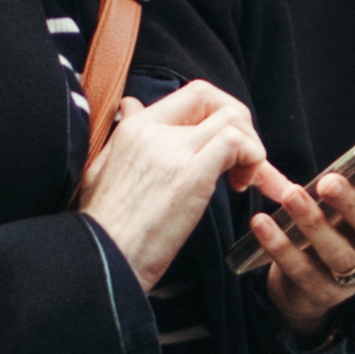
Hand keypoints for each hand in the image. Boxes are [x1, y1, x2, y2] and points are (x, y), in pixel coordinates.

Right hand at [81, 77, 264, 287]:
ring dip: (250, 146)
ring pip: (231, 119)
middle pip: (214, 99)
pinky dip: (252, 160)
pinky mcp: (191, 176)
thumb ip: (123, 135)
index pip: (192, 94)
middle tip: (242, 161)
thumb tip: (129, 105)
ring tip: (242, 181)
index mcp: (133, 128)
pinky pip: (236, 144)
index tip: (223, 146)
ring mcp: (172, 151)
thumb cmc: (105, 228)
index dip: (218, 113)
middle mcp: (152, 130)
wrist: (101, 259)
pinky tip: (241, 187)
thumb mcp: (102, 169)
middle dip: (240, 124)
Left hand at [241, 156, 354, 336]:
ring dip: (314, 223)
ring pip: (338, 252)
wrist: (312, 282)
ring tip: (291, 195)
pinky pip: (301, 269)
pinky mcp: (323, 293)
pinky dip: (279, 246)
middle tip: (327, 182)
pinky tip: (262, 223)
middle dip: (352, 205)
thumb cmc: (341, 227)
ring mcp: (354, 277)